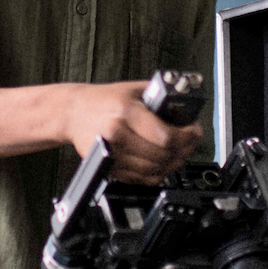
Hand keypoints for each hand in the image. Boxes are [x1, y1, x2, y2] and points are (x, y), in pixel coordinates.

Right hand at [65, 80, 201, 185]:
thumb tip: (186, 109)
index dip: (186, 137)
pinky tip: (163, 164)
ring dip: (173, 164)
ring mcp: (113, 154)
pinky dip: (158, 174)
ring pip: (154, 170)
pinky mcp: (110, 168)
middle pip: (162, 155)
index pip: (165, 136)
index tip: (194, 131)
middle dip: (184, 151)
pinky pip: (142, 179)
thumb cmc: (102, 100)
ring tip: (180, 153)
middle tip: (191, 143)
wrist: (73, 113)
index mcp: (126, 112)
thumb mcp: (133, 90)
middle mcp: (118, 134)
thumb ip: (159, 99)